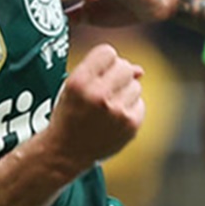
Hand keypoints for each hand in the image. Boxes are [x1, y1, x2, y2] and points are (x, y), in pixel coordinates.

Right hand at [44, 44, 144, 170]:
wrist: (65, 153)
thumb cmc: (69, 116)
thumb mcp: (73, 87)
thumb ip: (103, 71)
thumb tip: (139, 70)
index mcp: (79, 82)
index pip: (107, 52)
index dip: (104, 61)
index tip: (99, 71)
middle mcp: (98, 95)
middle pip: (124, 67)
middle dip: (117, 76)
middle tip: (104, 90)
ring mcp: (116, 111)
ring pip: (135, 86)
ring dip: (125, 93)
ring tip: (106, 108)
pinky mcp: (130, 125)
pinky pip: (140, 104)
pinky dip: (130, 109)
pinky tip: (114, 119)